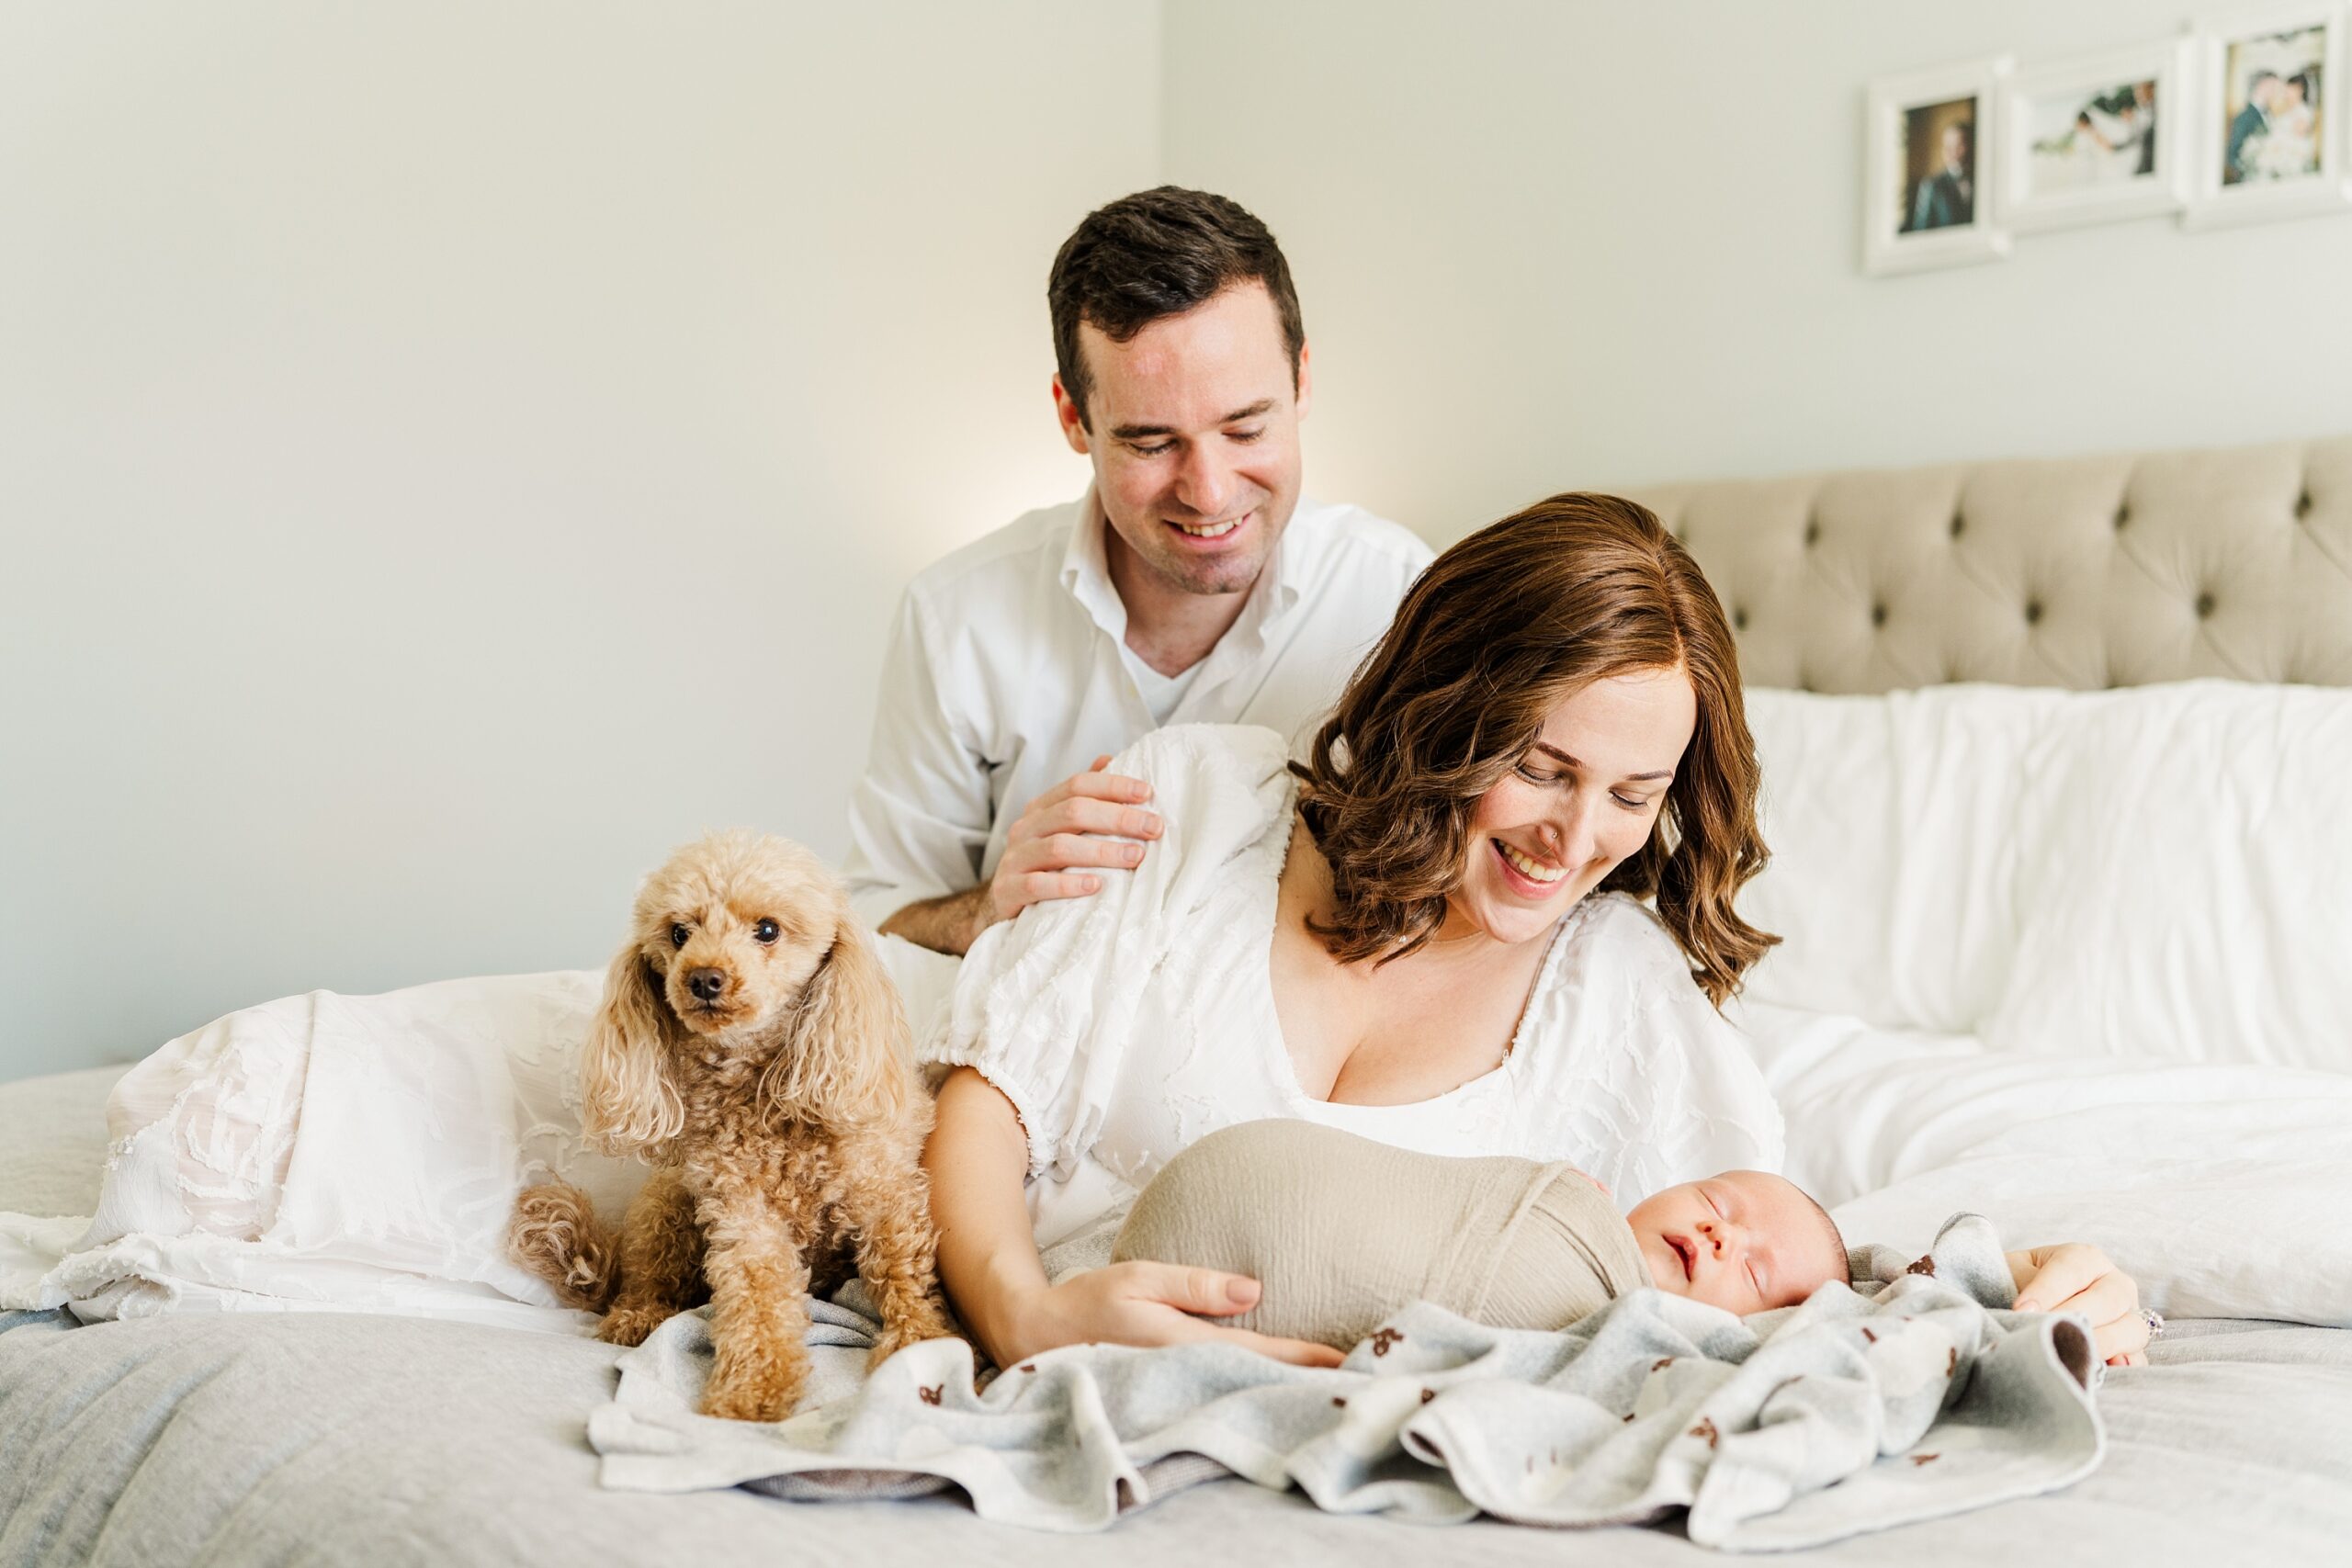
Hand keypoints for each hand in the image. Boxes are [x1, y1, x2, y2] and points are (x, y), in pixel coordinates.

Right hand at [978, 756, 1161, 938]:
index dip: (1113, 786)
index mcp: (1041, 808)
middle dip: (1118, 818)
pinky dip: (1068, 885)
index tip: (1148, 793)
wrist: (1002, 905)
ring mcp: (1015, 858)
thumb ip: (1082, 797)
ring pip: (1059, 847)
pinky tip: (1095, 886)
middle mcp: (1026, 828)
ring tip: (1135, 856)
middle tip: (1153, 828)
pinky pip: (1038, 885)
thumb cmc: (1043, 865)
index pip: (1077, 785)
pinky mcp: (1008, 890)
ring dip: (1101, 851)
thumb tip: (1108, 760)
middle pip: (1073, 812)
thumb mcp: (1059, 829)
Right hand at [996, 1260, 1344, 1370]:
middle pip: (1253, 1380)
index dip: (1299, 1357)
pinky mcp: (1166, 1394)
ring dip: (1280, 1387)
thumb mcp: (1139, 1277)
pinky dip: (1249, 1390)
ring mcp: (1173, 1390)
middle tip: (1356, 1378)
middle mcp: (1180, 1373)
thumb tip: (1256, 1290)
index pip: (1253, 1352)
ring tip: (1325, 1385)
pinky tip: (1272, 1389)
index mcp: (1177, 1343)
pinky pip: (1217, 1392)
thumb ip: (1196, 1285)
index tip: (1341, 1359)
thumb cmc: (1088, 1301)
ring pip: (1238, 1390)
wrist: (1034, 1337)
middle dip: (1301, 1380)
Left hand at [2007, 1244, 2149, 1366]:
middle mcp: (2114, 1284)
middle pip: (2109, 1299)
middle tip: (2048, 1332)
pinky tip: (2102, 1370)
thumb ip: (2024, 1284)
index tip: (2022, 1310)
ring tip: (2073, 1352)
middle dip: (2076, 1317)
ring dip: (2102, 1343)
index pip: (2072, 1269)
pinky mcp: (2132, 1348)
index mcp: (2085, 1258)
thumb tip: (2031, 1311)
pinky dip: (2124, 1367)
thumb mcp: (2016, 1273)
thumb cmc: (2021, 1282)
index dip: (2047, 1290)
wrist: (2031, 1305)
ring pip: (2132, 1330)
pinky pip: (2138, 1360)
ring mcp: (2129, 1317)